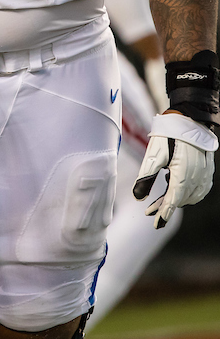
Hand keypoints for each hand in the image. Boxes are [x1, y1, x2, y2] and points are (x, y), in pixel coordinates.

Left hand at [133, 112, 217, 227]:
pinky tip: (177, 189)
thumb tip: (137, 197)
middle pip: (180, 200)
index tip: (156, 224)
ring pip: (190, 196)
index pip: (173, 201)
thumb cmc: (169, 136)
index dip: (163, 214)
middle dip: (165, 206)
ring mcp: (205, 176)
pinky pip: (199, 190)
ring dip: (176, 200)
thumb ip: (145, 177)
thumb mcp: (153, 156)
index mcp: (183, 176)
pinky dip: (187, 193)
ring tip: (162, 198)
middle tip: (149, 211)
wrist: (190, 120)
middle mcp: (197, 179)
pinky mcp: (207, 172)